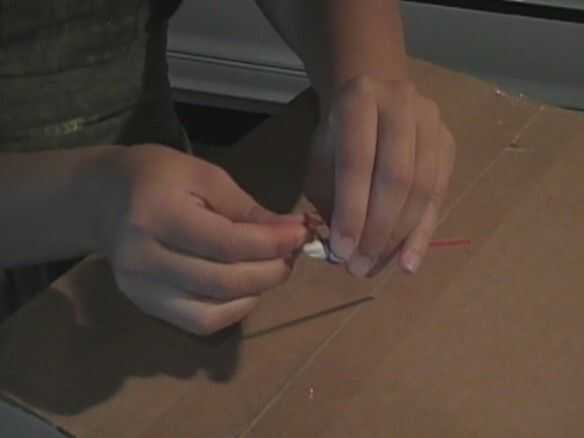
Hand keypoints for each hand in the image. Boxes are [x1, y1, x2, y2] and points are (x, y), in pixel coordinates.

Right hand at [95, 144, 307, 334]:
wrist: (102, 199)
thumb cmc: (157, 177)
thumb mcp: (204, 176)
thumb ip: (246, 208)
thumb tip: (291, 232)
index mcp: (157, 215)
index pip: (225, 243)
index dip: (271, 243)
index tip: (300, 234)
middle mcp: (143, 259)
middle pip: (221, 282)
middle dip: (270, 271)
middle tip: (291, 254)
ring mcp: (140, 289)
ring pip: (211, 312)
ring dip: (254, 294)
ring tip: (270, 269)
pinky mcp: (144, 306)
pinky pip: (198, 323)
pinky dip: (232, 311)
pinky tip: (245, 289)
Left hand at [304, 76, 454, 276]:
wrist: (374, 94)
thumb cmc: (338, 134)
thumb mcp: (321, 158)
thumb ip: (328, 198)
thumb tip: (340, 252)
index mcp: (359, 100)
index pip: (357, 164)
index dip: (350, 212)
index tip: (340, 252)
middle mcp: (402, 104)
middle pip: (396, 178)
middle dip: (376, 231)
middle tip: (359, 267)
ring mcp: (432, 122)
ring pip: (422, 189)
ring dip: (399, 237)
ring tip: (377, 268)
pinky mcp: (449, 143)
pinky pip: (439, 195)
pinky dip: (422, 233)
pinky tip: (408, 261)